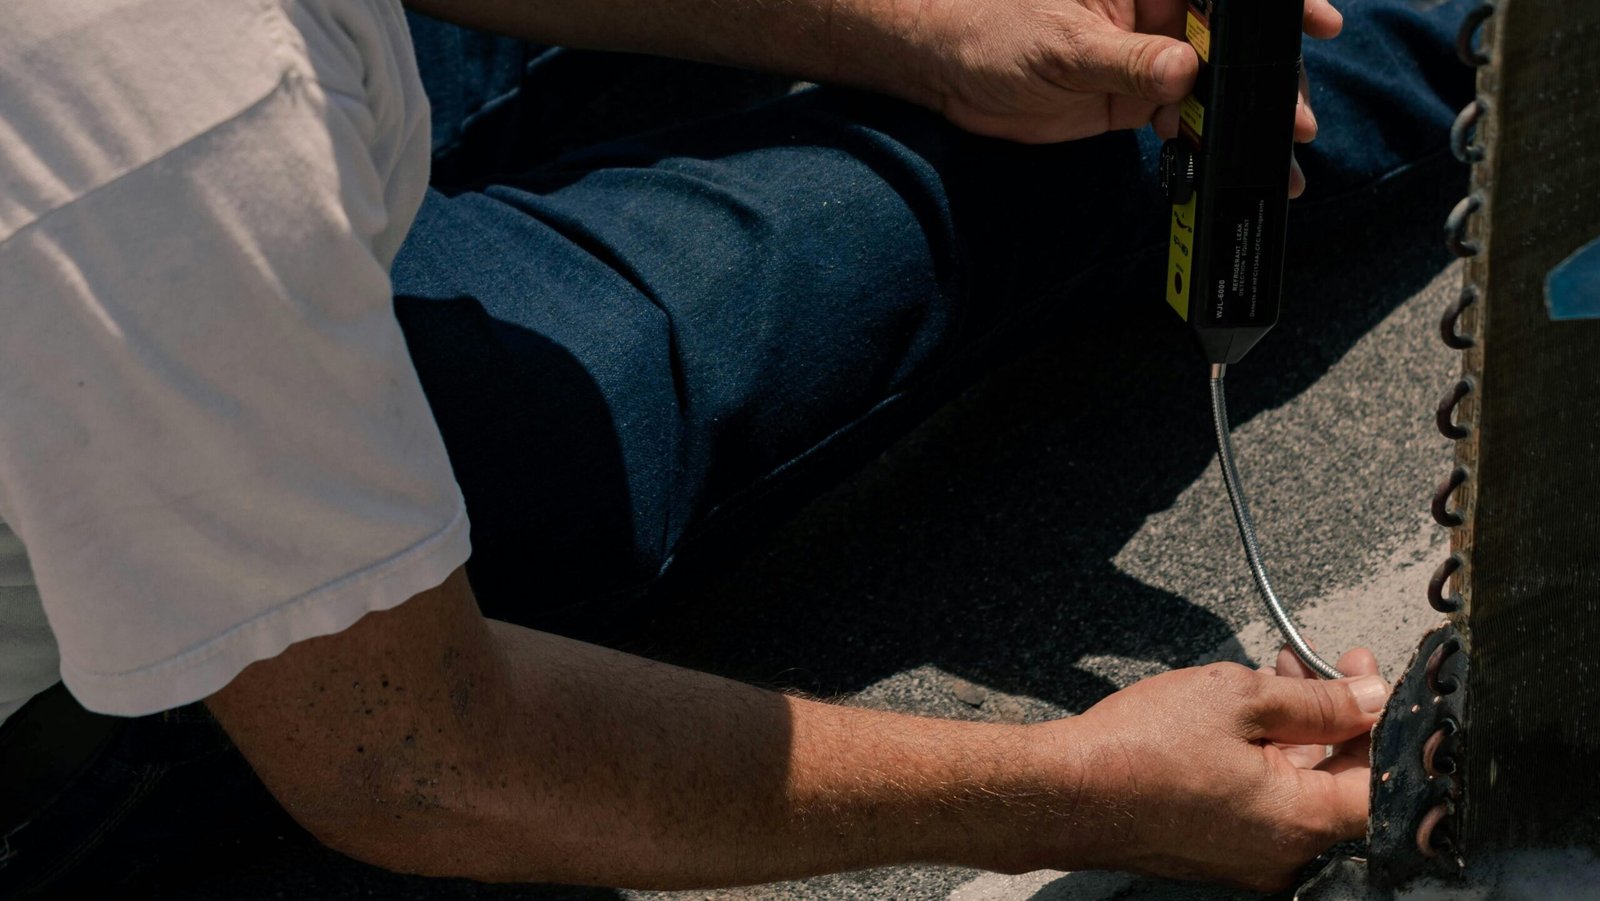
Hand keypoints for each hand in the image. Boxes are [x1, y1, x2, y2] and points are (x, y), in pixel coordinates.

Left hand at [913, 0, 1341, 184]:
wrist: (948, 70)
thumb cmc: (991, 28)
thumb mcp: (1061, 44)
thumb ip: (1125, 60)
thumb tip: (1185, 71)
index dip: (1276, 4)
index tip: (1315, 22)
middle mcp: (1159, 10)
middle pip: (1234, 39)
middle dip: (1269, 77)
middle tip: (1295, 118)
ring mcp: (1151, 55)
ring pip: (1217, 84)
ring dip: (1247, 120)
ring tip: (1281, 155)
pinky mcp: (1136, 97)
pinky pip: (1186, 117)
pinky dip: (1208, 142)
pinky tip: (1228, 166)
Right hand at [1040, 648, 1386, 890]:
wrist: (1066, 792)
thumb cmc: (1142, 748)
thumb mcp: (1237, 699)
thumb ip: (1316, 701)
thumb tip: (1370, 698)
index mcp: (1302, 822)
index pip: (1380, 779)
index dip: (1379, 720)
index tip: (1362, 672)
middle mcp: (1284, 853)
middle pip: (1339, 784)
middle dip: (1335, 716)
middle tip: (1321, 663)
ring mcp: (1249, 857)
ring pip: (1298, 790)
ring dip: (1296, 731)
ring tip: (1273, 676)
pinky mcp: (1217, 850)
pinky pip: (1262, 803)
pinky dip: (1264, 758)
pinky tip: (1242, 716)